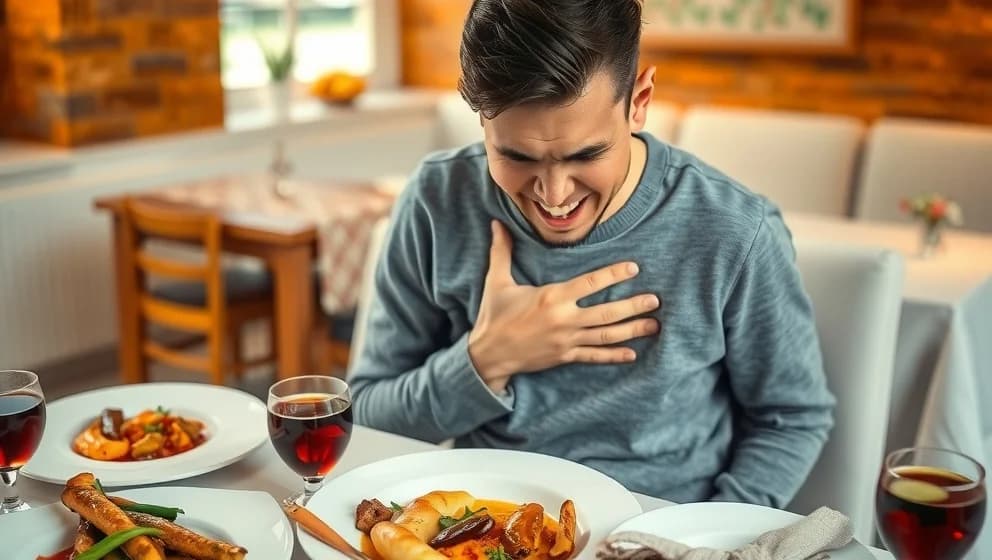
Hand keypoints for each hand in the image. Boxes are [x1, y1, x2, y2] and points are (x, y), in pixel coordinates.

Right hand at [469, 221, 660, 392]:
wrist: (488, 355)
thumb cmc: (493, 315)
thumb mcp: (496, 281)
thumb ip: (501, 251)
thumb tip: (496, 223)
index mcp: (551, 297)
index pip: (590, 284)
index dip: (614, 275)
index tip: (634, 268)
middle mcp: (564, 320)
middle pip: (607, 313)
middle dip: (634, 306)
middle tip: (656, 300)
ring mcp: (566, 340)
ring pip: (606, 336)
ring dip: (632, 330)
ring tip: (654, 325)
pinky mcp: (564, 356)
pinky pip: (594, 356)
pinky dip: (613, 356)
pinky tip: (632, 354)